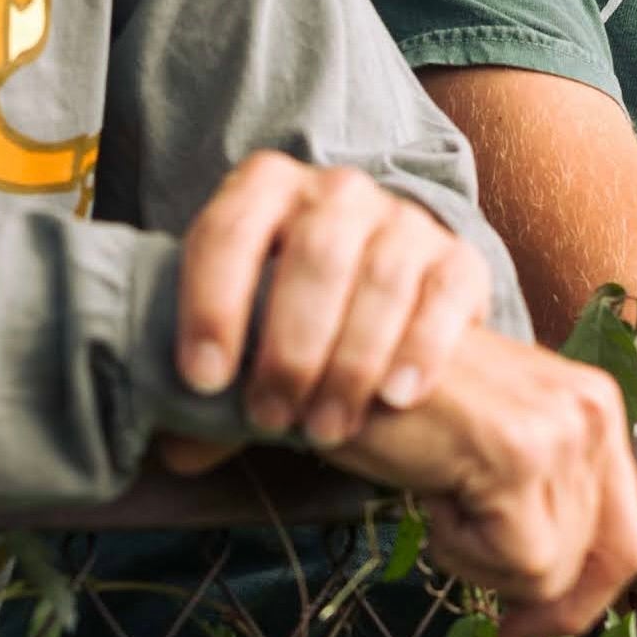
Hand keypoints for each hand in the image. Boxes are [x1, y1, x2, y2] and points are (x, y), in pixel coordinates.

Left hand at [167, 151, 492, 449]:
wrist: (381, 287)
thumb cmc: (289, 312)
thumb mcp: (245, 326)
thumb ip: (216, 376)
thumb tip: (178, 448)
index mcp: (266, 188)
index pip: (230, 232)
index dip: (211, 305)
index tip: (204, 380)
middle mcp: (337, 191)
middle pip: (315, 257)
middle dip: (289, 347)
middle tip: (270, 416)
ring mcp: (403, 220)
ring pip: (382, 280)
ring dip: (350, 363)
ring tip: (325, 427)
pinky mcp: (458, 258)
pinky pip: (444, 298)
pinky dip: (420, 350)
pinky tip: (395, 398)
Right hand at [329, 325, 636, 636]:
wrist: (334, 365)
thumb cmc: (396, 405)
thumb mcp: (491, 444)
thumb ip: (543, 497)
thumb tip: (559, 597)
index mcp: (595, 406)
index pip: (628, 538)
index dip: (584, 601)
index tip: (527, 627)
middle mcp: (593, 413)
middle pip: (591, 564)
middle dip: (513, 579)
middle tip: (452, 538)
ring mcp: (562, 433)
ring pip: (550, 572)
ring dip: (478, 558)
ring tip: (440, 491)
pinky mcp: (521, 457)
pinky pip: (517, 563)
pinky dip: (460, 549)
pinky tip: (432, 492)